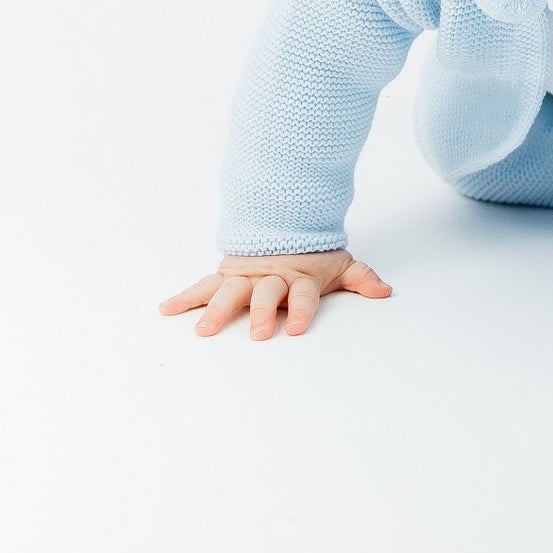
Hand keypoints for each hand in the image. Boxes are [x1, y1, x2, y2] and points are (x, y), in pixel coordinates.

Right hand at [158, 250, 391, 338]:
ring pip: (230, 292)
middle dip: (261, 313)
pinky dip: (185, 297)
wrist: (283, 219)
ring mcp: (246, 276)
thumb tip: (385, 292)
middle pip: (265, 294)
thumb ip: (360, 278)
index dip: (302, 310)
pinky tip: (166, 309)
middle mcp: (270, 277)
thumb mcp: (339, 263)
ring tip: (203, 330)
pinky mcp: (226, 275)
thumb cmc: (312, 253)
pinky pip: (203, 285)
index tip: (297, 329)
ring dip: (216, 310)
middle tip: (258, 333)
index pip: (303, 294)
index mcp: (299, 277)